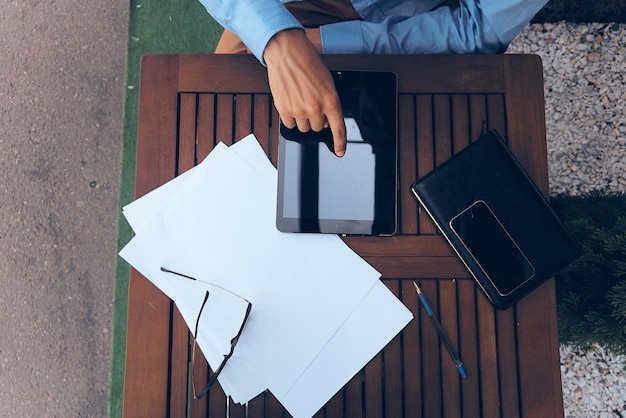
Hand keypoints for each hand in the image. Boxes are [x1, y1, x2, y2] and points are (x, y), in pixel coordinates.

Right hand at [263, 29, 345, 155]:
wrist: (287, 53)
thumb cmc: (308, 63)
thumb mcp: (327, 82)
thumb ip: (329, 103)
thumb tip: (326, 122)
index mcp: (331, 100)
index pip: (338, 128)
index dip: (340, 143)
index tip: (340, 152)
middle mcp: (316, 108)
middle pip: (318, 128)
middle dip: (316, 119)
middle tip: (310, 103)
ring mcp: (299, 110)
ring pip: (304, 127)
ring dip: (303, 119)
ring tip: (300, 100)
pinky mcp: (284, 110)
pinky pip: (290, 124)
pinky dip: (290, 117)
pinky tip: (290, 102)